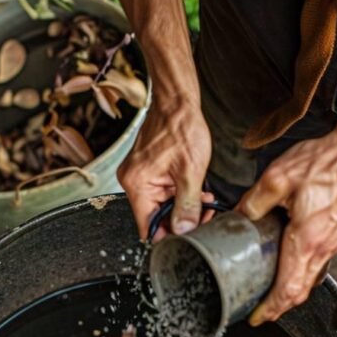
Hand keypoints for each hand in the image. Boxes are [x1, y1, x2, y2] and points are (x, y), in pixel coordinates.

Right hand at [118, 100, 212, 240]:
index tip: (190, 234)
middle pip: (155, 217)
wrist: (176, 101)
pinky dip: (179, 194)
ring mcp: (139, 176)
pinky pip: (162, 192)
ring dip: (183, 206)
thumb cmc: (181, 127)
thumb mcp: (191, 171)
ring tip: (204, 200)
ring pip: (162, 206)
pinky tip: (196, 191)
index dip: (169, 235)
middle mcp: (132, 182)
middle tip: (204, 214)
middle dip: (181, 219)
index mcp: (137, 185)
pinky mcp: (147, 171)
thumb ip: (187, 205)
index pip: (147, 227)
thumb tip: (184, 231)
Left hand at [237, 128, 336, 324]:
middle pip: (301, 291)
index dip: (271, 308)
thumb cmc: (325, 164)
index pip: (288, 289)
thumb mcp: (277, 178)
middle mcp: (324, 248)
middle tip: (260, 311)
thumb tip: (239, 215)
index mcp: (307, 241)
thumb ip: (253, 201)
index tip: (256, 317)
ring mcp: (334, 242)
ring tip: (272, 291)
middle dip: (279, 306)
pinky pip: (318, 263)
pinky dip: (302, 273)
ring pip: (311, 279)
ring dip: (291, 291)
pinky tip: (290, 264)